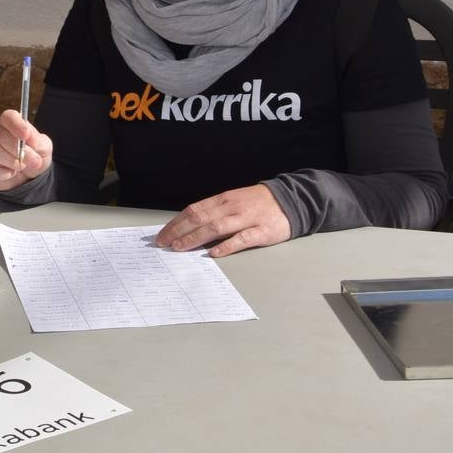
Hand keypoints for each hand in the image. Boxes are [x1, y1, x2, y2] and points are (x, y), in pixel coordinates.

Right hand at [0, 109, 52, 190]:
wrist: (29, 176)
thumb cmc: (34, 156)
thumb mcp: (43, 147)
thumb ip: (38, 141)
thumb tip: (30, 138)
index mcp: (10, 123)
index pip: (8, 116)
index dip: (17, 125)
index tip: (26, 135)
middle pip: (0, 135)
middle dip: (18, 150)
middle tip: (33, 160)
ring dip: (9, 160)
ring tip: (21, 166)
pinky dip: (1, 173)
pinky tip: (10, 173)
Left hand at [155, 184, 291, 257]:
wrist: (290, 199)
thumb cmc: (256, 202)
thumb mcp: (232, 201)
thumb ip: (214, 212)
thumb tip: (189, 227)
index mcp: (223, 199)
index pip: (194, 210)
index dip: (176, 222)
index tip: (163, 234)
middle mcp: (231, 207)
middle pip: (200, 218)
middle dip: (179, 231)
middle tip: (164, 243)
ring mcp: (247, 218)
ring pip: (216, 227)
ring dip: (195, 238)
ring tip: (180, 248)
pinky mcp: (262, 231)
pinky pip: (242, 238)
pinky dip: (226, 246)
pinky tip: (214, 253)